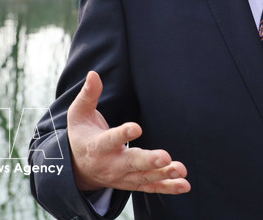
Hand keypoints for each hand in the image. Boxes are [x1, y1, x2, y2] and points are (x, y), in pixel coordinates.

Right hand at [67, 71, 190, 194]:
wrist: (77, 169)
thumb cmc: (82, 135)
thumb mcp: (79, 114)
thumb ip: (88, 95)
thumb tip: (93, 74)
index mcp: (97, 146)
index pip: (110, 140)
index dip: (123, 134)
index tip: (136, 128)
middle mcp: (111, 164)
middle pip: (131, 163)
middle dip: (148, 161)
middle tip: (165, 157)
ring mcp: (123, 177)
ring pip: (144, 177)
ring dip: (163, 175)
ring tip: (180, 170)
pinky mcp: (133, 183)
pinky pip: (151, 187)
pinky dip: (168, 188)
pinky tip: (185, 185)